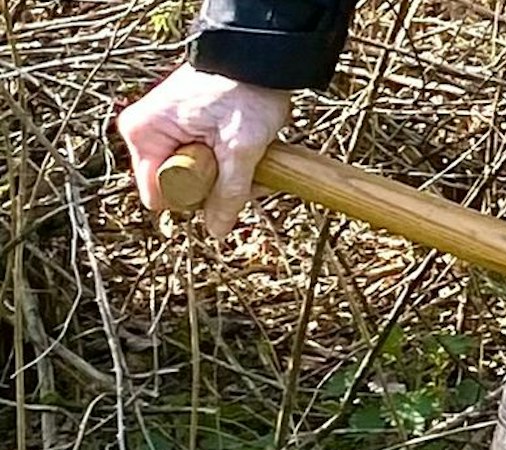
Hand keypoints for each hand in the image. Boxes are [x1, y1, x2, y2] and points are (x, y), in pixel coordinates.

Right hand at [117, 65, 291, 236]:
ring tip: (252, 156)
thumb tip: (216, 232)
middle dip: (216, 187)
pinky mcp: (184, 129)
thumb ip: (228, 193)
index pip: (159, 196)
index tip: (220, 181)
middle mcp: (146, 133)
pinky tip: (250, 151)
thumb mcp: (241, 149)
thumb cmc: (245, 93)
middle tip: (244, 168)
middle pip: (179, 188)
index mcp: (143, 135)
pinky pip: (203, 162)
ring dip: (229, 177)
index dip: (192, 200)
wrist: (259, 58)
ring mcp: (164, 131)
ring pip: (196, 177)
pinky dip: (229, 164)